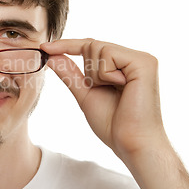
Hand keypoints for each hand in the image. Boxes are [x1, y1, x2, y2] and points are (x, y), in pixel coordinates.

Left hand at [40, 39, 168, 159]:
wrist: (131, 144)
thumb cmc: (113, 124)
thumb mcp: (85, 94)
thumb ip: (70, 74)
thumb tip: (51, 55)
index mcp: (124, 65)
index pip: (91, 46)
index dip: (67, 45)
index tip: (43, 47)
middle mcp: (135, 58)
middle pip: (92, 45)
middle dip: (88, 71)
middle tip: (104, 91)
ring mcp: (142, 58)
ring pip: (98, 47)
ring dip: (96, 74)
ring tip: (116, 91)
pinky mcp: (144, 62)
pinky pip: (108, 53)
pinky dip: (105, 73)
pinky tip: (122, 88)